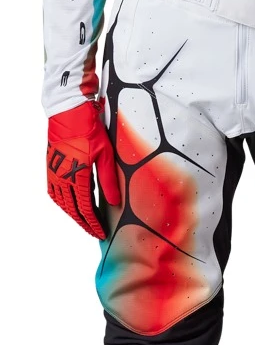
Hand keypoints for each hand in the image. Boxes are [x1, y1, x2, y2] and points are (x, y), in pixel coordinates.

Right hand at [47, 100, 119, 238]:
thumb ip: (109, 181)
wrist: (68, 112)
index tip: (101, 232)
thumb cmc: (89, 130)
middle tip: (94, 231)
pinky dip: (61, 203)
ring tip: (84, 221)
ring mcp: (54, 173)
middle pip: (72, 210)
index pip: (85, 209)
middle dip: (84, 223)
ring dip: (72, 215)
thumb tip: (115, 202)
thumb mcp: (105, 155)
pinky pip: (53, 192)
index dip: (94, 223)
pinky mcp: (50, 167)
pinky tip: (68, 205)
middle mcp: (62, 178)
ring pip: (61, 203)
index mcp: (77, 176)